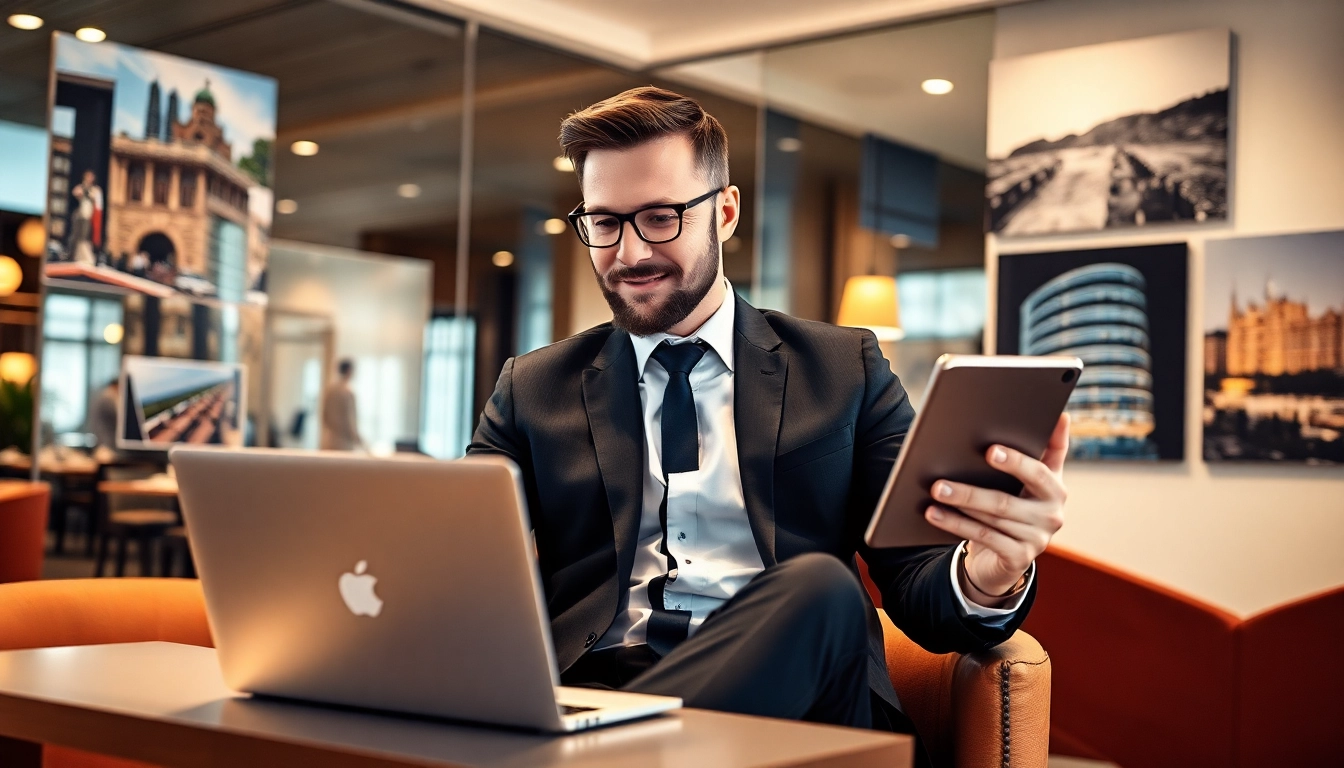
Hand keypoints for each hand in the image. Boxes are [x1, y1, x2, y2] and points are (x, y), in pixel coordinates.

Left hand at [924, 413, 1069, 601]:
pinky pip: (984, 537)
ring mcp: (1038, 538)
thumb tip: (1060, 415)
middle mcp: (1053, 513)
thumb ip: (1040, 450)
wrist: (1004, 556)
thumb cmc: (1012, 504)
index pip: (1041, 469)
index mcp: (1055, 487)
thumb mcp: (1026, 480)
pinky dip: (957, 524)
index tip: (991, 450)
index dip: (1018, 460)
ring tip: (935, 491)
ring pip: (992, 517)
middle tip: (943, 477)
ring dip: (960, 503)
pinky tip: (935, 514)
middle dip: (972, 488)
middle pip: (1007, 498)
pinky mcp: (1020, 558)